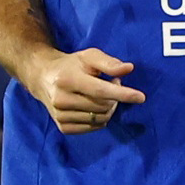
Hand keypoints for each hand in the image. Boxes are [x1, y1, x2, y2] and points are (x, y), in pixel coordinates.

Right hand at [26, 48, 143, 133]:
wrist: (43, 78)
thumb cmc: (71, 65)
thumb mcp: (89, 56)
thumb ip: (109, 62)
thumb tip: (129, 69)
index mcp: (68, 79)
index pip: (100, 90)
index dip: (123, 94)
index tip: (141, 97)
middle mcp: (61, 100)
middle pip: (103, 106)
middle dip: (115, 97)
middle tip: (112, 83)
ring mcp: (61, 116)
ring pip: (100, 119)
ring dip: (109, 108)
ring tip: (101, 94)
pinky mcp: (63, 127)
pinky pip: (94, 127)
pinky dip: (100, 118)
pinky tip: (93, 106)